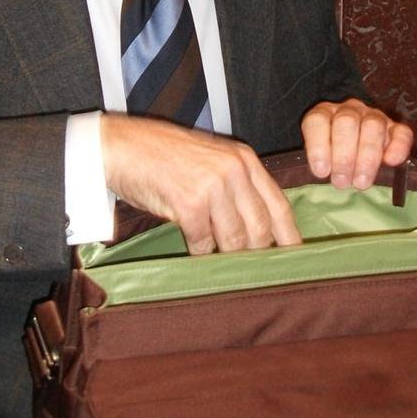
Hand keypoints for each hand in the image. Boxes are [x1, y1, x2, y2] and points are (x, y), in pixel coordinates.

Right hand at [101, 113, 300, 254]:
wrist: (122, 146)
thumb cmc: (163, 156)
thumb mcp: (211, 160)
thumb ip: (237, 186)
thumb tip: (257, 230)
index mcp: (243, 160)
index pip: (279, 205)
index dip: (289, 237)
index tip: (294, 259)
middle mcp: (234, 171)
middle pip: (260, 228)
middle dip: (257, 254)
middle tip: (253, 271)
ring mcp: (212, 187)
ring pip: (235, 239)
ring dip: (228, 256)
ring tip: (222, 265)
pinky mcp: (189, 204)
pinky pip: (203, 243)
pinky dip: (200, 253)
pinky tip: (195, 251)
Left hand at [301, 98, 413, 190]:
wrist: (354, 148)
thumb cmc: (331, 157)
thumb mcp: (319, 158)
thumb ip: (319, 163)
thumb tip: (323, 175)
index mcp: (323, 114)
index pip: (317, 120)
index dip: (318, 146)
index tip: (321, 172)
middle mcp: (349, 110)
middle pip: (346, 122)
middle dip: (344, 156)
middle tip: (342, 182)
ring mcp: (374, 116)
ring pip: (373, 125)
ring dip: (367, 156)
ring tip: (361, 182)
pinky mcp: (395, 128)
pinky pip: (402, 132)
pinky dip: (398, 147)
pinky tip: (391, 162)